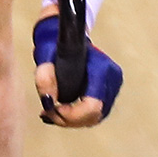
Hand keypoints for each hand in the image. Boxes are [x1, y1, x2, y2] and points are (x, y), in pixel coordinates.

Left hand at [31, 13, 122, 127]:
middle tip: (46, 113)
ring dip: (71, 120)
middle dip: (68, 120)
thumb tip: (48, 102)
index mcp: (102, 68)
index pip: (93, 105)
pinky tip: (58, 112)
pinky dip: (76, 118)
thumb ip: (44, 77)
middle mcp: (112, 79)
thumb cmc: (56, 44)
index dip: (72, 114)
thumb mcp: (45, 56)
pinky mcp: (108, 93)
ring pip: (94, 117)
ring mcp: (113, 87)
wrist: (68, 35)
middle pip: (94, 115)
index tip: (52, 108)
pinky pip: (94, 114)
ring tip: (50, 113)